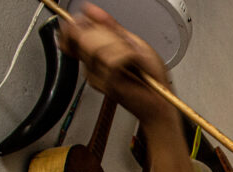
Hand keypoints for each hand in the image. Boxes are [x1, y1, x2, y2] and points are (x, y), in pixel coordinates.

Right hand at [58, 4, 172, 123]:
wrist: (161, 102)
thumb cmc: (151, 77)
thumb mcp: (132, 43)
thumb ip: (110, 26)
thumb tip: (89, 8)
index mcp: (95, 54)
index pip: (70, 33)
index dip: (77, 25)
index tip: (90, 23)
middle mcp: (92, 65)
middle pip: (81, 36)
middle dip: (105, 34)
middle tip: (122, 43)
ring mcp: (97, 76)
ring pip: (98, 47)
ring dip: (120, 47)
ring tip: (132, 57)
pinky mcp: (108, 84)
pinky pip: (113, 60)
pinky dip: (128, 57)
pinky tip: (134, 64)